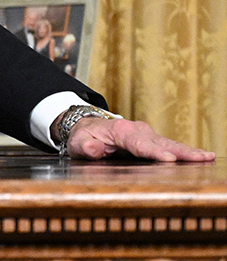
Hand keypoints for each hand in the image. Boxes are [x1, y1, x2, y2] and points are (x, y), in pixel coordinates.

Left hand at [67, 117, 215, 161]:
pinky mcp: (152, 140)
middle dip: (181, 151)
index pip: (139, 144)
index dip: (154, 152)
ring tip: (208, 157)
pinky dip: (186, 151)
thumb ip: (85, 146)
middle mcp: (137, 129)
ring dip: (189, 151)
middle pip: (161, 142)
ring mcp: (146, 134)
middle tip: (201, 158)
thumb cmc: (83, 136)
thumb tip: (93, 148)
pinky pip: (170, 145)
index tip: (169, 159)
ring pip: (169, 143)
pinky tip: (202, 156)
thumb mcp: (77, 142)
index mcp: (120, 130)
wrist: (87, 126)